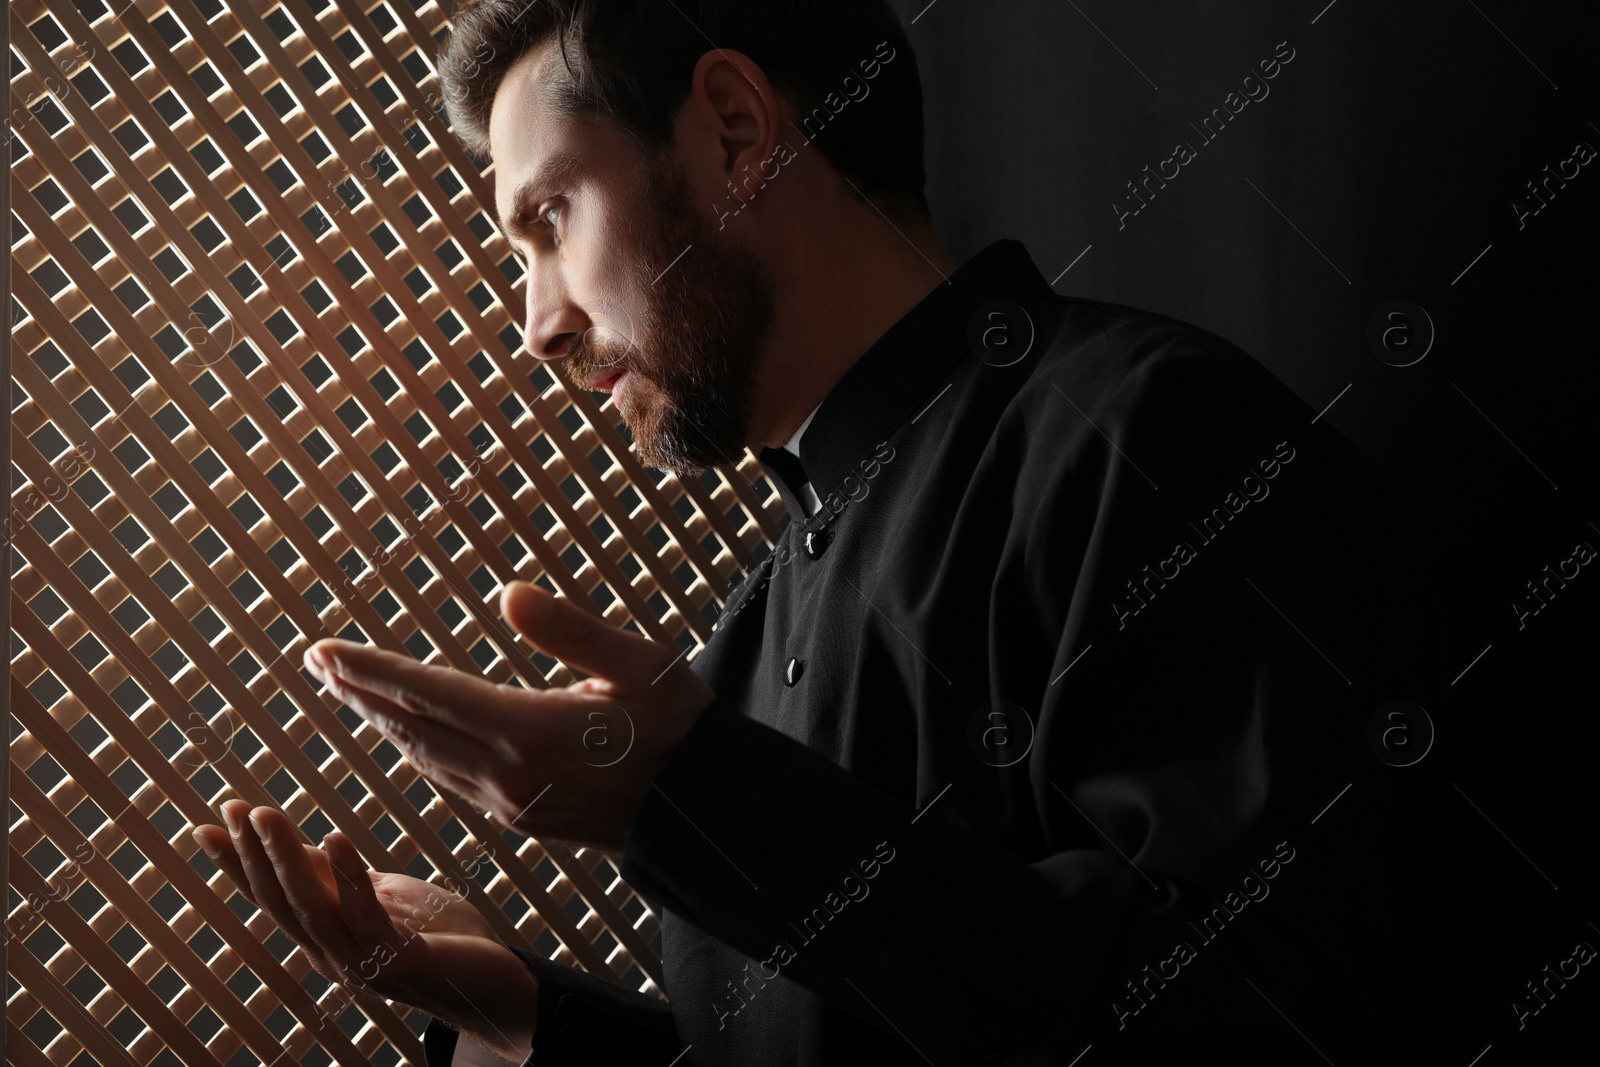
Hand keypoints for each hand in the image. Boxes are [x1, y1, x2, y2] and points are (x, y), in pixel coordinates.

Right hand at [193, 800, 537, 1061]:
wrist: (492, 983)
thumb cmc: (441, 936)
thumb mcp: (383, 896)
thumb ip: (339, 879)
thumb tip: (298, 846)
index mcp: (326, 937)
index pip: (271, 896)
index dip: (238, 862)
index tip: (207, 824)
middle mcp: (333, 954)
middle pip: (281, 901)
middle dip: (253, 854)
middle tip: (233, 808)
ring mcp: (362, 962)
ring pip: (311, 908)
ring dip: (286, 858)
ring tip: (267, 815)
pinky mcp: (398, 960)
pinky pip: (365, 916)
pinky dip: (347, 876)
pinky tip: (334, 837)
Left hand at [302, 580, 714, 851]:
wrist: (703, 812)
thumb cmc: (679, 728)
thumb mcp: (640, 663)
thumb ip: (571, 629)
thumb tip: (509, 593)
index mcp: (528, 729)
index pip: (426, 692)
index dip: (368, 669)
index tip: (321, 650)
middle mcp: (507, 772)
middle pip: (410, 726)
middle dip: (357, 691)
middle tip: (314, 661)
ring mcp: (509, 802)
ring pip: (424, 757)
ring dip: (381, 720)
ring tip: (348, 690)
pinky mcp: (521, 819)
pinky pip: (449, 781)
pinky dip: (417, 749)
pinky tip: (408, 735)